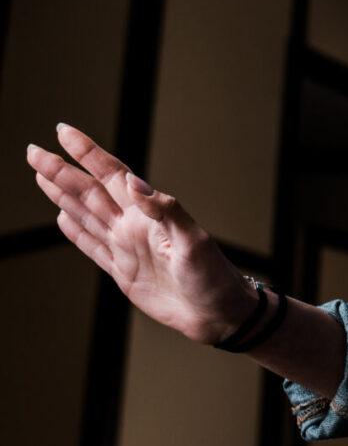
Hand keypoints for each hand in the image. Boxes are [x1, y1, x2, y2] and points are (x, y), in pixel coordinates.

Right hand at [29, 124, 256, 344]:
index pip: (112, 174)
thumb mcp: (193, 240)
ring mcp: (127, 247)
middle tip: (33, 151)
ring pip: (86, 214)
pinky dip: (76, 231)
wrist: (217, 313)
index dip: (88, 153)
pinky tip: (62, 217)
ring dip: (63, 194)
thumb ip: (166, 209)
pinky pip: (92, 246)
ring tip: (41, 175)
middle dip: (61, 170)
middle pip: (89, 191)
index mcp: (149, 214)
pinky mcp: (123, 271)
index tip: (63, 132)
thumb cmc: (213, 276)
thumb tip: (133, 182)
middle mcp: (134, 225)